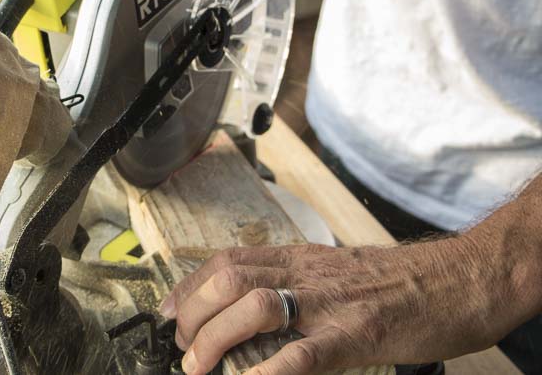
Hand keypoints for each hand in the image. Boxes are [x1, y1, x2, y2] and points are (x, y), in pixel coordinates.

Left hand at [159, 236, 524, 374]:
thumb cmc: (394, 280)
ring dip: (216, 336)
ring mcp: (329, 302)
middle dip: (192, 312)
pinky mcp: (357, 333)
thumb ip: (293, 283)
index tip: (167, 313)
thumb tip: (251, 309)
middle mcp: (305, 273)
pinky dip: (270, 371)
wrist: (453, 279)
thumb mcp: (333, 270)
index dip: (188, 286)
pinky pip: (304, 352)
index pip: (226, 260)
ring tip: (200, 366)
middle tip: (182, 346)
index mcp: (298, 257)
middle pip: (228, 278)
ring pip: (255, 306)